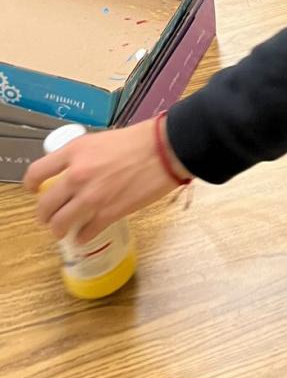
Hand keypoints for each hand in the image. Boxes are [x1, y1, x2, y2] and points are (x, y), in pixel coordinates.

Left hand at [22, 119, 187, 244]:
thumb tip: (76, 171)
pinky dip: (82, 237)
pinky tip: (85, 235)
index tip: (34, 189)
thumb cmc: (140, 140)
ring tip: (64, 229)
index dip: (30, 185)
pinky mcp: (108, 214)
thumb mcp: (102, 139)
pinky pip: (84, 234)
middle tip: (50, 216)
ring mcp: (91, 197)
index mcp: (75, 151)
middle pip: (45, 205)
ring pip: (59, 224)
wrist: (165, 150)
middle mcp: (77, 175)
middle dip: (45, 215)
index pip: (36, 172)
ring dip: (59, 229)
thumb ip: (85, 156)